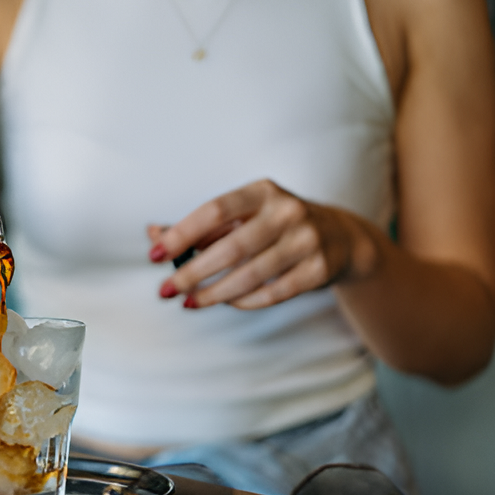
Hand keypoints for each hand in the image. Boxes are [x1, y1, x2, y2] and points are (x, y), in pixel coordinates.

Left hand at [147, 179, 372, 309]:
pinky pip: (273, 293)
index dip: (182, 234)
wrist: (341, 237)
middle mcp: (286, 211)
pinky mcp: (318, 269)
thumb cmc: (275, 224)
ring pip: (250, 274)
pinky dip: (244, 301)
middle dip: (192, 272)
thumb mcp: (242, 216)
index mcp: (261, 191)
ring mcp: (306, 240)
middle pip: (231, 247)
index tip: (155, 255)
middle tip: (166, 290)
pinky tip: (225, 302)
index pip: (214, 210)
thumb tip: (153, 235)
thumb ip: (199, 227)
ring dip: (214, 293)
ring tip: (189, 302)